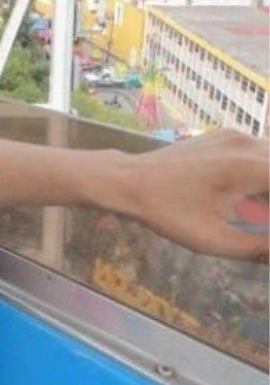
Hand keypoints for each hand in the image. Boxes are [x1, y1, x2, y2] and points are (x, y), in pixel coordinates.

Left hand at [118, 130, 268, 261]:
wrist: (128, 181)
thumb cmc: (166, 212)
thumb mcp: (213, 239)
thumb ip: (259, 247)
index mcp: (246, 166)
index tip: (265, 219)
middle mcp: (245, 144)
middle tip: (260, 218)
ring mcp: (235, 136)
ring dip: (268, 188)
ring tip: (256, 210)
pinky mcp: (226, 136)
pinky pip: (261, 152)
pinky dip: (265, 173)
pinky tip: (253, 199)